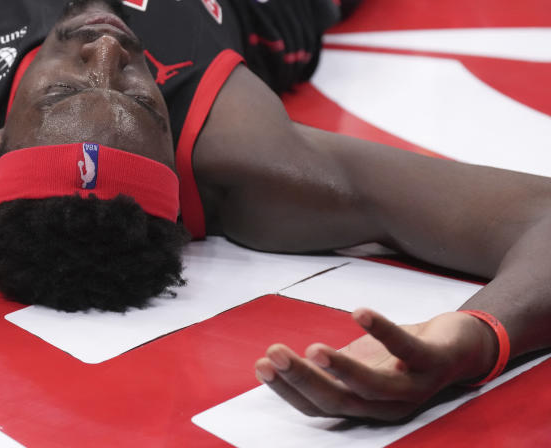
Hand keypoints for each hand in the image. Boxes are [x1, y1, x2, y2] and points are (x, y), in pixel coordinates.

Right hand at [254, 308, 496, 420]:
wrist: (461, 346)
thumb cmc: (399, 357)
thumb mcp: (357, 363)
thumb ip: (325, 371)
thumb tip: (271, 365)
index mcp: (363, 408)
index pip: (318, 408)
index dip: (287, 391)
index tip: (260, 365)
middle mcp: (386, 407)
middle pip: (339, 401)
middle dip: (303, 380)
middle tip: (272, 355)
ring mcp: (413, 388)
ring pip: (371, 386)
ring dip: (340, 368)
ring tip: (312, 349)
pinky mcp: (434, 362)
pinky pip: (406, 349)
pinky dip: (382, 331)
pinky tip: (358, 312)